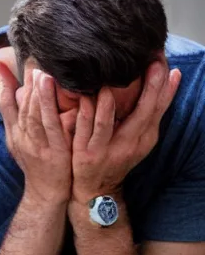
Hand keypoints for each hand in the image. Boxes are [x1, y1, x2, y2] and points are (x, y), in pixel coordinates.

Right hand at [0, 63, 71, 204]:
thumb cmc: (36, 163)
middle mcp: (22, 137)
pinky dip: (50, 108)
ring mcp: (37, 145)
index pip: (6, 104)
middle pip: (22, 105)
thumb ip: (14, 116)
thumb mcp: (19, 140)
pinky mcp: (53, 151)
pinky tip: (54, 92)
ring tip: (40, 72)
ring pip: (34, 115)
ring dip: (37, 93)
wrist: (46, 193)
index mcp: (14, 133)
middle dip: (25, 81)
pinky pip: (52, 126)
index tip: (2, 62)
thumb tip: (10, 91)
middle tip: (32, 56)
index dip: (4, 83)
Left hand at [71, 60, 181, 203]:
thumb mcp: (140, 138)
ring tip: (110, 80)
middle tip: (153, 63)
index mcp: (144, 138)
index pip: (159, 110)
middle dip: (150, 88)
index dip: (165, 88)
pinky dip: (85, 113)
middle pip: (142, 114)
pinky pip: (84, 130)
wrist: (96, 190)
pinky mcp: (84, 154)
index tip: (166, 63)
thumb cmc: (118, 157)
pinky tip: (84, 97)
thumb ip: (150, 112)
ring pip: (107, 122)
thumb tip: (171, 78)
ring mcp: (104, 149)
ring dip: (108, 102)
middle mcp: (128, 144)